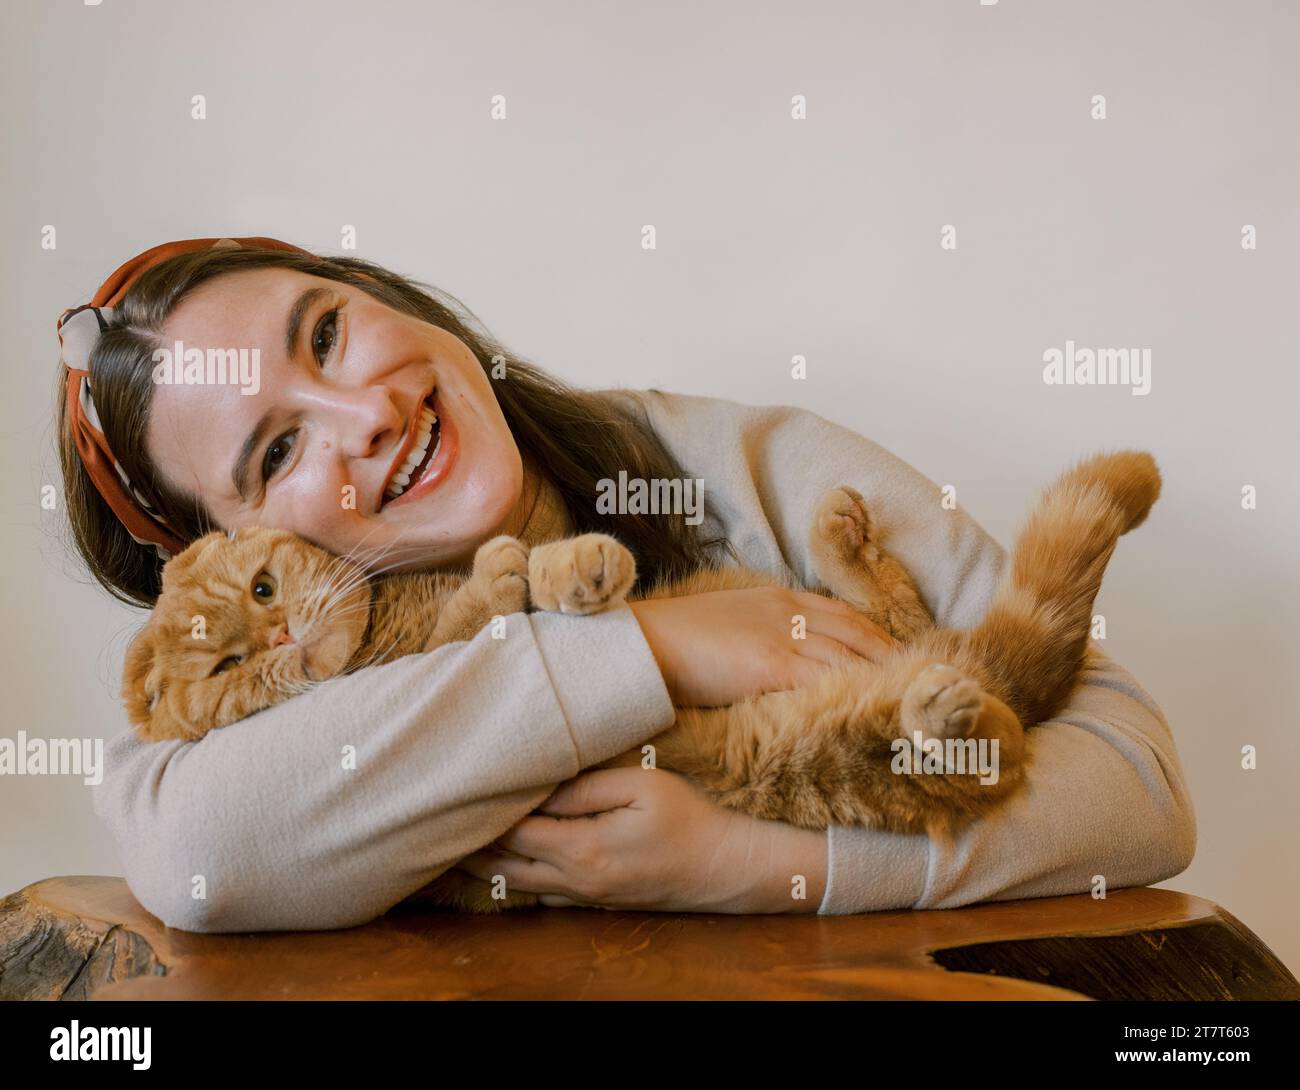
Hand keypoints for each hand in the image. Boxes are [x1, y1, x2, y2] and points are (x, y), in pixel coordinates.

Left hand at [455, 766, 828, 912]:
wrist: (721, 867)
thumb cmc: (686, 818)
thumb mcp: (640, 786)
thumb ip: (585, 788)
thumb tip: (540, 786)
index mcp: (582, 848)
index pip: (513, 832)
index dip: (481, 812)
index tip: (454, 788)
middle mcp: (574, 879)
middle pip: (502, 864)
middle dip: (466, 843)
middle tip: (432, 817)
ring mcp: (583, 894)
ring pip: (515, 884)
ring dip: (482, 863)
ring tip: (447, 843)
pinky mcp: (593, 899)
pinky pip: (538, 892)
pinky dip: (511, 877)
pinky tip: (497, 864)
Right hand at [628, 587, 899, 706]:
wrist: (642, 642)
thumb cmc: (673, 641)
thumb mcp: (726, 625)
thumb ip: (758, 636)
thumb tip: (776, 663)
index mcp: (776, 598)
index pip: (842, 615)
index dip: (876, 635)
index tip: (900, 656)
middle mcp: (787, 611)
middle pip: (857, 632)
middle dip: (893, 655)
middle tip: (926, 680)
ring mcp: (781, 636)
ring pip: (848, 656)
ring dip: (886, 678)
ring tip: (915, 699)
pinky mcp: (771, 663)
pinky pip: (825, 678)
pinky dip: (854, 693)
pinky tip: (874, 709)